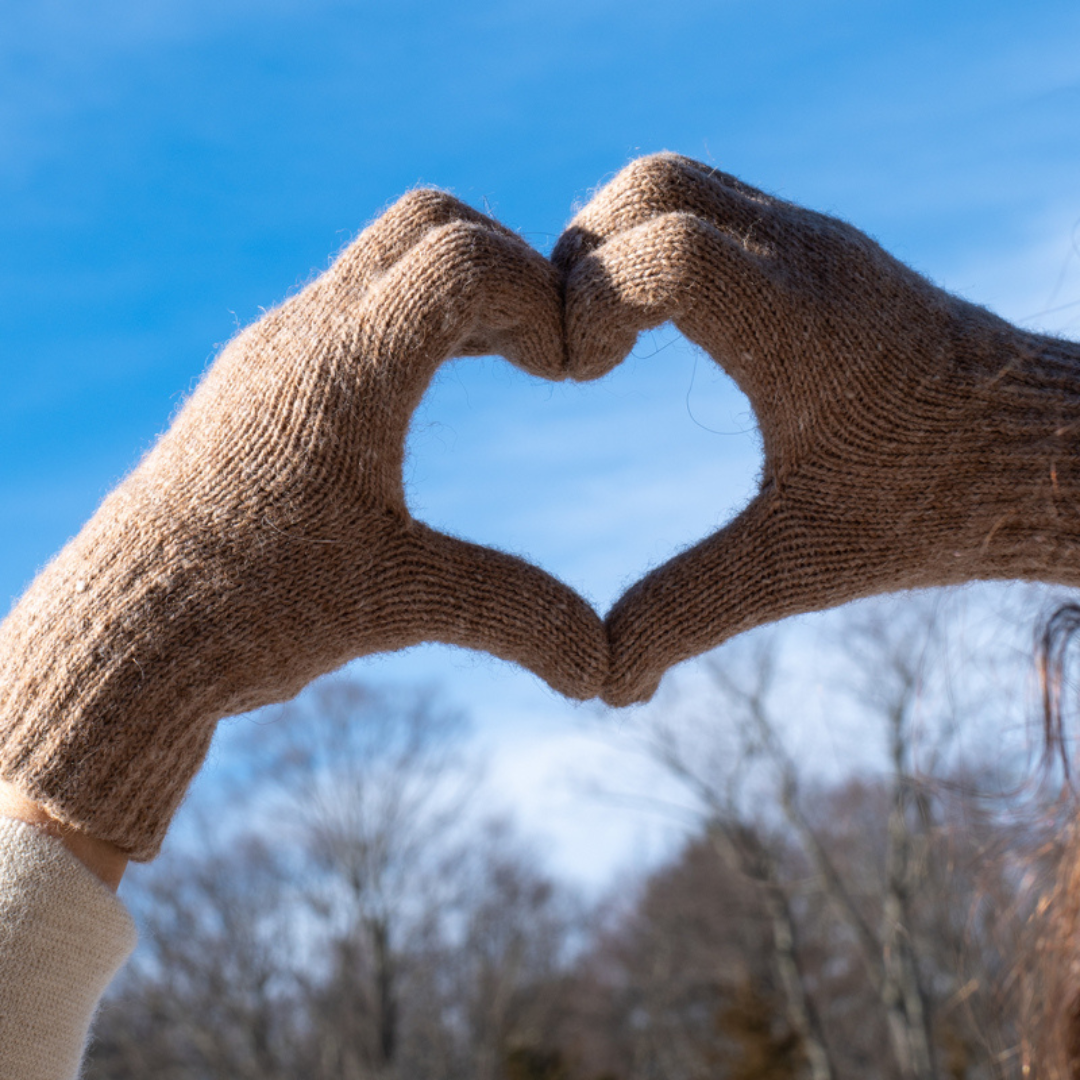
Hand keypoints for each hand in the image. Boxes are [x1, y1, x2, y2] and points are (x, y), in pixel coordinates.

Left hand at [0, 192, 607, 858]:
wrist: (125, 635)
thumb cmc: (252, 616)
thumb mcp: (399, 606)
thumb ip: (515, 618)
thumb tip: (600, 669)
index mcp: (343, 373)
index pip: (465, 258)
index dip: (543, 298)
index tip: (569, 373)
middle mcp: (303, 335)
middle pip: (428, 221)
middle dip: (508, 268)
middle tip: (544, 354)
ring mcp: (274, 348)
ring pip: (385, 256)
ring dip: (459, 291)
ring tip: (509, 363)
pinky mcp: (258, 375)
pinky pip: (351, 300)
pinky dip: (412, 318)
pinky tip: (433, 386)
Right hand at [555, 153, 1079, 705]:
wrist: (1046, 447)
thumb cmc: (936, 506)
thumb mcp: (800, 564)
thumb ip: (689, 612)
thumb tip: (603, 681)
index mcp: (803, 332)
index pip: (664, 249)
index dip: (588, 302)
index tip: (582, 379)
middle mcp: (806, 258)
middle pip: (650, 184)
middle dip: (580, 257)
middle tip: (580, 353)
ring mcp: (811, 239)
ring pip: (672, 179)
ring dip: (611, 244)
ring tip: (603, 340)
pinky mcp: (813, 245)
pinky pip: (705, 203)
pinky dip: (650, 243)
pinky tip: (651, 326)